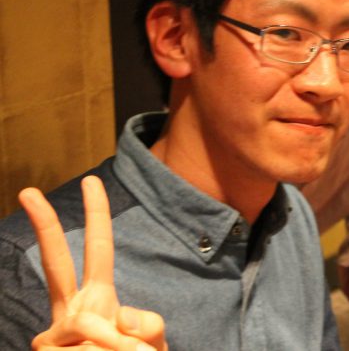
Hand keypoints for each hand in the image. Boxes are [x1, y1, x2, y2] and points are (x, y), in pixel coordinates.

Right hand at [18, 176, 166, 350]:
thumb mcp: (153, 342)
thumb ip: (146, 325)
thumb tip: (113, 319)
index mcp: (98, 297)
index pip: (97, 251)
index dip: (97, 216)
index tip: (92, 181)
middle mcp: (70, 311)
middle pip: (56, 263)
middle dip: (45, 226)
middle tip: (29, 190)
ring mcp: (52, 336)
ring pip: (88, 327)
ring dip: (119, 349)